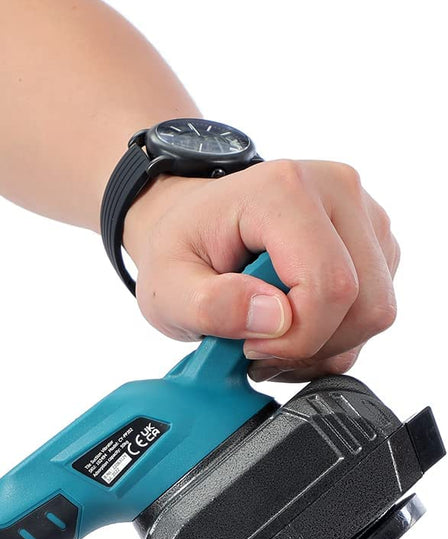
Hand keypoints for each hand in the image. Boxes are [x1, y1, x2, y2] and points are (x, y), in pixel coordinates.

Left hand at [122, 160, 399, 381]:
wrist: (189, 224)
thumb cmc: (179, 250)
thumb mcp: (165, 287)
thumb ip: (211, 306)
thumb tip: (277, 320)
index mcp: (285, 189)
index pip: (329, 285)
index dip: (295, 338)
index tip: (248, 347)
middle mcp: (338, 190)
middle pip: (366, 305)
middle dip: (311, 346)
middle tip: (257, 349)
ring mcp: (364, 215)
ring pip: (374, 313)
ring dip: (322, 345)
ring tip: (269, 338)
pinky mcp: (374, 242)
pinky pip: (372, 310)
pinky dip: (333, 336)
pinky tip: (290, 327)